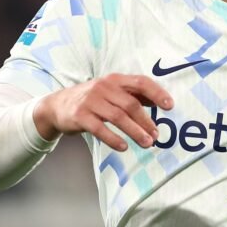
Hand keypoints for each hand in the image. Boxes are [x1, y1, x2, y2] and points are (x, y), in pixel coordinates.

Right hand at [33, 74, 173, 151]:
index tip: (170, 106)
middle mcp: (103, 87)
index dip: (157, 93)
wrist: (57, 105)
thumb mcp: (110, 92)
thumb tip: (158, 102)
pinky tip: (123, 147)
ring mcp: (91, 101)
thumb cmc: (91, 100)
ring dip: (135, 132)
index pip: (141, 82)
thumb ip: (132, 95)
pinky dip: (113, 139)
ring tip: (147, 143)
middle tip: (156, 136)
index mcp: (115, 80)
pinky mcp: (80, 116)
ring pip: (118, 117)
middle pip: (131, 104)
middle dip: (146, 121)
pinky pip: (100, 129)